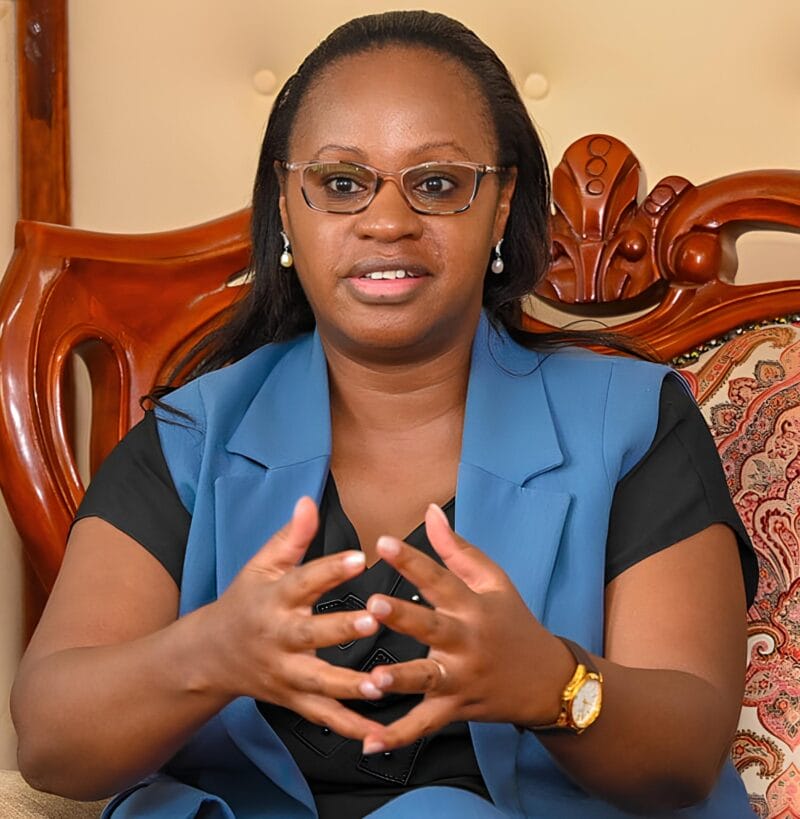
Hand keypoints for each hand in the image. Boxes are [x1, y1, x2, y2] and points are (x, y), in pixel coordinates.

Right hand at [202, 497, 384, 740]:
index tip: (359, 556)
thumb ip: (291, 536)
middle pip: (310, 635)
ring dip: (348, 686)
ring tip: (380, 684)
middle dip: (340, 630)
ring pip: (318, 683)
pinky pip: (323, 717)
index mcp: (274, 599)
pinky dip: (349, 728)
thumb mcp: (262, 565)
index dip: (331, 569)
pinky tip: (377, 735)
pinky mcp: (293, 699)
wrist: (212, 655)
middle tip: (373, 620)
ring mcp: (285, 673)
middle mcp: (279, 638)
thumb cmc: (246, 601)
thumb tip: (309, 500)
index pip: (303, 581)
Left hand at [360, 503, 572, 752]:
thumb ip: (456, 548)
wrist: (549, 682)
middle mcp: (467, 642)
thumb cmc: (513, 623)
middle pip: (433, 628)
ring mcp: (462, 679)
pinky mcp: (456, 709)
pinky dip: (398, 737)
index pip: (440, 577)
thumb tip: (428, 510)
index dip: (412, 559)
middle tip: (373, 606)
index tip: (382, 542)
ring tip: (372, 680)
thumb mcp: (494, 581)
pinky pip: (425, 726)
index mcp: (474, 606)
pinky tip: (368, 743)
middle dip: (404, 618)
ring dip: (400, 681)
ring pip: (427, 681)